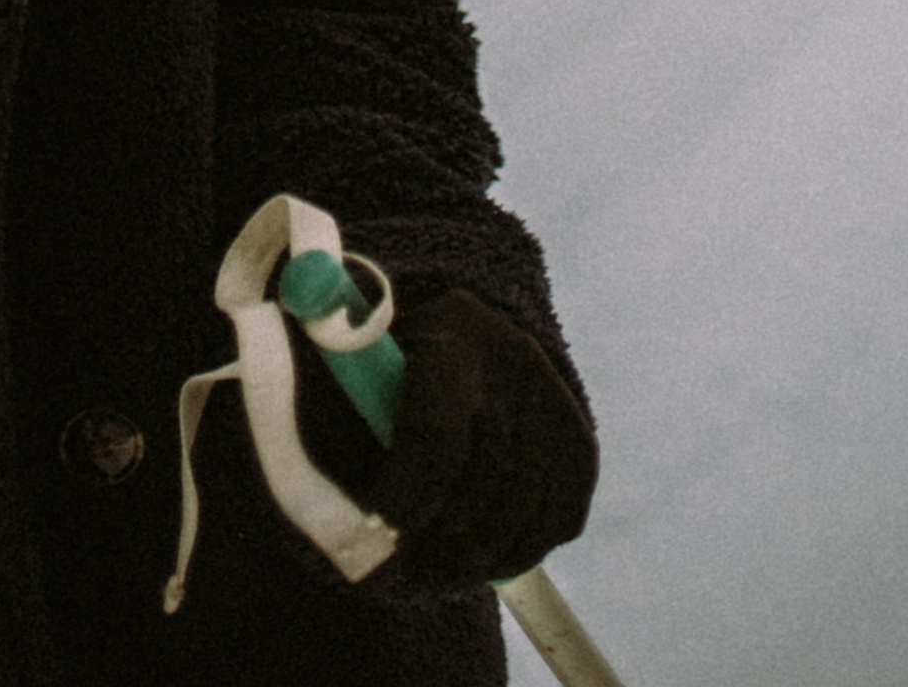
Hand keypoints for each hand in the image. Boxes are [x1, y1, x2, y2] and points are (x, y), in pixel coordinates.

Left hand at [294, 285, 597, 588]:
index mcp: (449, 338)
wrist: (472, 340)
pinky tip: (482, 554)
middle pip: (484, 480)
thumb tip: (327, 503)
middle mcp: (513, 363)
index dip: (407, 494)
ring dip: (477, 557)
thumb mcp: (354, 366)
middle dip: (440, 538)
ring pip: (522, 508)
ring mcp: (555, 402)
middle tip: (404, 568)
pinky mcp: (580, 441)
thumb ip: (326, 409)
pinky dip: (519, 550)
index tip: (379, 530)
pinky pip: (558, 519)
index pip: (437, 430)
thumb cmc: (392, 366)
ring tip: (437, 569)